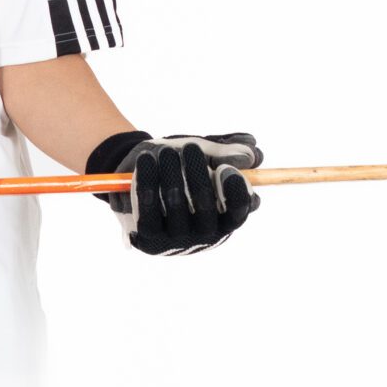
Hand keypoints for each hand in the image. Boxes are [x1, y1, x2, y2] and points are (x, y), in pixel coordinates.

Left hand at [85, 127, 262, 257]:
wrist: (135, 176)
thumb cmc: (178, 166)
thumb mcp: (203, 154)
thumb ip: (226, 152)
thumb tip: (251, 155)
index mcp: (225, 218)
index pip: (238, 210)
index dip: (234, 189)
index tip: (224, 167)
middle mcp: (204, 234)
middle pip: (205, 205)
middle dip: (198, 171)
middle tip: (190, 148)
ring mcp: (176, 239)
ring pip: (175, 201)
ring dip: (171, 169)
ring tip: (166, 151)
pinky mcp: (149, 238)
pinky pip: (148, 206)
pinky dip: (147, 179)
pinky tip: (147, 160)